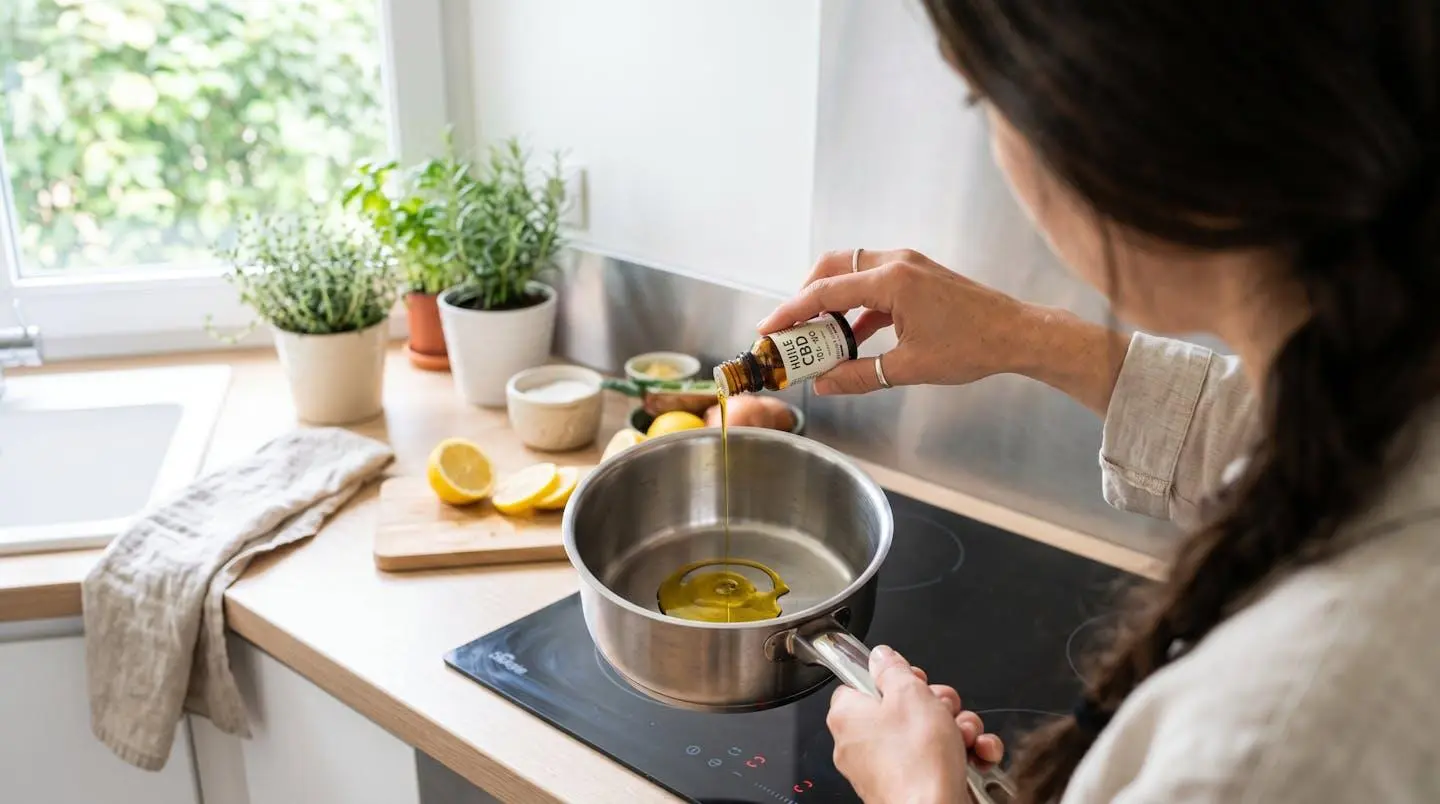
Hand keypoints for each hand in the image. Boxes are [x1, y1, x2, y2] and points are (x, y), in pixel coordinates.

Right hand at [757, 249, 1036, 395]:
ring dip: (831, 300)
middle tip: (790, 328)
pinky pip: (873, 282)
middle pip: (833, 267)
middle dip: (805, 296)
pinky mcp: (917, 275)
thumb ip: (859, 375)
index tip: (768, 328)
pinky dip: (856, 304)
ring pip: (852, 272)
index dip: (791, 311)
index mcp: (892, 281)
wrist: (1017, 334)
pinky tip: (852, 335)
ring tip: (818, 336)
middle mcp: (897, 263)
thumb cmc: (972, 347)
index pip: (826, 292)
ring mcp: (908, 265)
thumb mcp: (908, 368)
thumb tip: (824, 384)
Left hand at [828, 645, 1004, 802]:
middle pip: (902, 707)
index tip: (915, 679)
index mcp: (848, 716)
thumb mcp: (909, 693)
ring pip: (927, 732)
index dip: (894, 677)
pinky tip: (978, 753)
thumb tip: (882, 656)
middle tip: (945, 708)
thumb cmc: (915, 760)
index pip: (862, 684)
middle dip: (937, 704)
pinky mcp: (913, 786)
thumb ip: (893, 669)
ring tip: (966, 735)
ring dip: (958, 728)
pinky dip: (963, 754)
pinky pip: (938, 759)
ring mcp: (887, 768)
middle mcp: (861, 744)